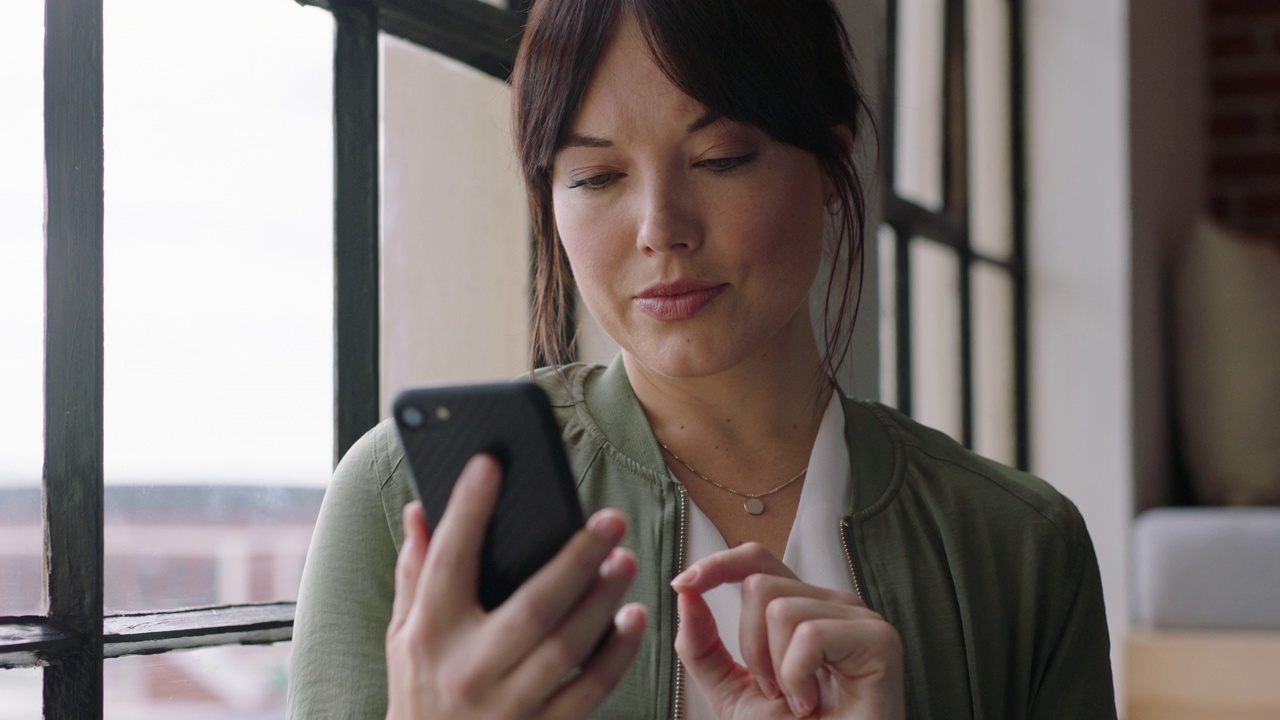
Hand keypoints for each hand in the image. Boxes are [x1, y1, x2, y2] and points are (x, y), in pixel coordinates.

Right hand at [385, 454, 647, 719]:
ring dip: (604, 600)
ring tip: (625, 561)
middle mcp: (469, 669)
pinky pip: (590, 689)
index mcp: (430, 634)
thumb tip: (419, 510)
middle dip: (577, 558)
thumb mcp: (402, 635)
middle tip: (610, 521)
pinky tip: (633, 619)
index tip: (489, 466)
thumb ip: (415, 573)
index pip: (449, 560)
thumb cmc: (419, 692)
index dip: (468, 510)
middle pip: (533, 606)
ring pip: (568, 646)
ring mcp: (508, 705)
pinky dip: (619, 653)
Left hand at [672, 543, 903, 718]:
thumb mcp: (731, 690)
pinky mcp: (879, 640)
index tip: (682, 585)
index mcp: (803, 608)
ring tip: (799, 700)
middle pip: (760, 585)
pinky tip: (815, 703)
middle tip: (776, 690)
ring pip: (780, 609)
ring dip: (777, 670)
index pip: (758, 561)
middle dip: (751, 648)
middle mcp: (833, 605)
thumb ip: (703, 646)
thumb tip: (685, 594)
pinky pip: (809, 635)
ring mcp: (860, 619)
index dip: (719, 564)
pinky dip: (798, 679)